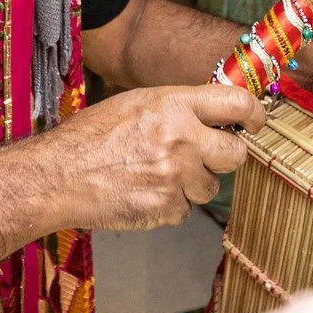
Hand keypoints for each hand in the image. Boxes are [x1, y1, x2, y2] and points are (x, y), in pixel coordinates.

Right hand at [26, 85, 261, 230]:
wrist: (58, 175)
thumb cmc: (91, 136)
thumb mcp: (137, 103)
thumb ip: (178, 107)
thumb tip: (213, 114)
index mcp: (174, 105)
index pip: (237, 104)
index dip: (254, 114)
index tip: (255, 122)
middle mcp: (182, 139)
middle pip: (236, 154)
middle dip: (225, 157)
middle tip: (207, 155)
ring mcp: (176, 177)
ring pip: (210, 187)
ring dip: (191, 184)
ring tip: (156, 174)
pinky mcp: (166, 208)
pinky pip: (185, 210)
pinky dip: (169, 205)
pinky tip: (143, 192)